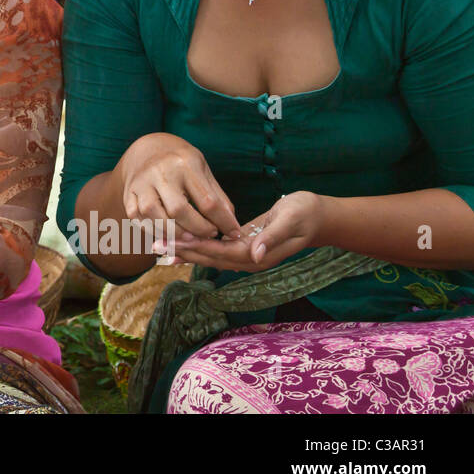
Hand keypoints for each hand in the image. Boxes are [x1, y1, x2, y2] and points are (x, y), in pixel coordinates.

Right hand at [117, 132, 242, 243]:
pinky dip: (154, 231)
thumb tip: (232, 227)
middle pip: (179, 210)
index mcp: (185, 163)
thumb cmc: (181, 163)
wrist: (148, 149)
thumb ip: (217, 197)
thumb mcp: (203, 171)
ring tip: (190, 239)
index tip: (233, 233)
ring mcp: (141, 183)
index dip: (223, 222)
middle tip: (210, 235)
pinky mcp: (128, 194)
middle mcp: (160, 172)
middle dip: (198, 230)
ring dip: (175, 235)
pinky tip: (169, 235)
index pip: (207, 201)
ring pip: (155, 217)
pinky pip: (138, 219)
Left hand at [170, 191, 326, 272]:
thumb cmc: (306, 213)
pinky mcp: (243, 245)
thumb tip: (254, 254)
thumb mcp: (291, 220)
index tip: (175, 241)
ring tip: (158, 247)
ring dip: (184, 251)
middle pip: (210, 258)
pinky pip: (215, 249)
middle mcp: (249, 259)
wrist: (319, 216)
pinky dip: (196, 246)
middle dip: (182, 252)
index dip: (198, 247)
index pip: (221, 253)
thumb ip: (272, 238)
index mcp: (258, 254)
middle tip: (154, 245)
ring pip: (209, 256)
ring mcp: (246, 255)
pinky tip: (177, 243)